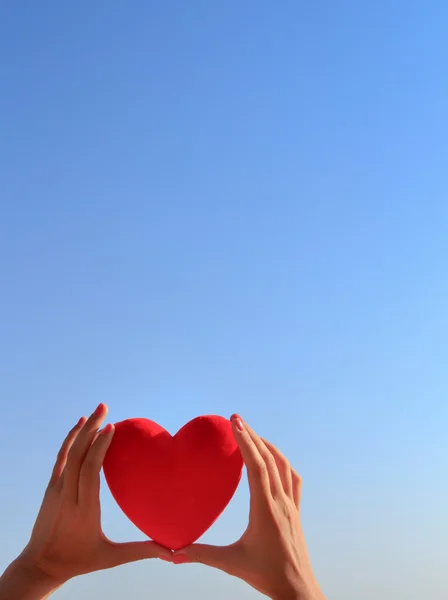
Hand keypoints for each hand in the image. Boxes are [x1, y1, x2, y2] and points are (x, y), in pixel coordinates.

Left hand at [1, 404, 170, 599]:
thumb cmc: (79, 560)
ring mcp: (56, 489)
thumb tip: (170, 552)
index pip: (89, 471)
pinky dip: (70, 439)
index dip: (99, 448)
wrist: (40, 565)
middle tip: (104, 407)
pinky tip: (79, 425)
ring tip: (97, 410)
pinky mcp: (51, 488)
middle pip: (78, 455)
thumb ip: (140, 551)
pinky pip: (61, 458)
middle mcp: (67, 495)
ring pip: (68, 453)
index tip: (111, 428)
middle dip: (92, 428)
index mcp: (83, 509)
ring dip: (82, 429)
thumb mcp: (109, 557)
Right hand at [172, 415, 324, 599]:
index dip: (246, 442)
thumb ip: (201, 554)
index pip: (257, 466)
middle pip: (269, 459)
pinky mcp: (296, 510)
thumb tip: (172, 552)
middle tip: (236, 419)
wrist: (298, 590)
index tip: (235, 422)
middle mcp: (281, 502)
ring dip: (267, 445)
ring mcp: (291, 505)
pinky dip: (282, 462)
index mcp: (265, 509)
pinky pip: (293, 478)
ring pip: (283, 465)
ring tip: (252, 433)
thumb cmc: (266, 576)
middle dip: (252, 435)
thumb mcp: (231, 564)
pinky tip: (275, 459)